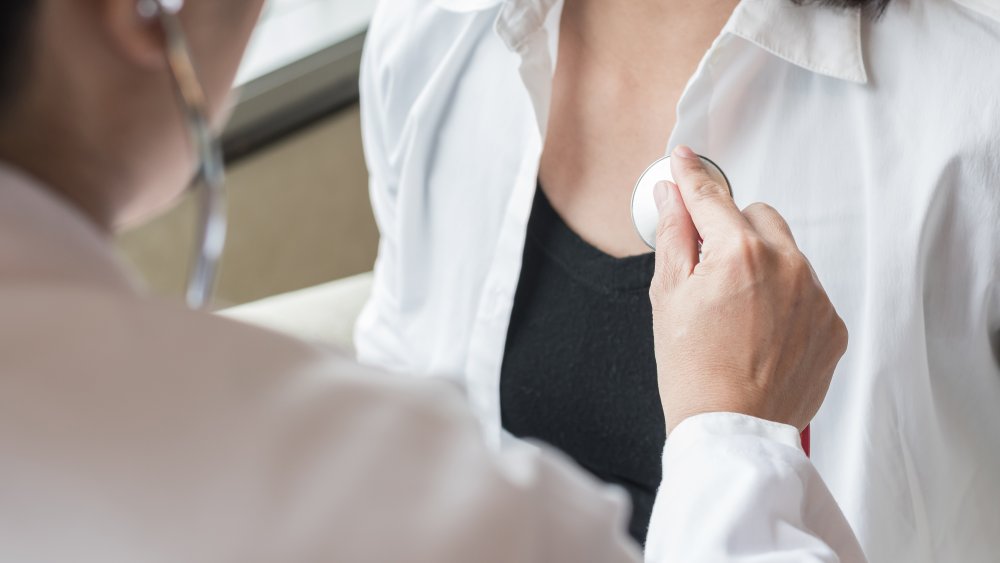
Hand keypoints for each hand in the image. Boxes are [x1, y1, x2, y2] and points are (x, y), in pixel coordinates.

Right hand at [651, 146, 847, 432]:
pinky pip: (807, 291)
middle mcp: (788, 266)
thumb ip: (673, 233)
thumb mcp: (668, 295)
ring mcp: (816, 297)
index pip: (711, 196)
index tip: (684, 162)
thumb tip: (669, 194)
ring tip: (736, 313)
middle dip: (734, 230)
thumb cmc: (692, 370)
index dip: (691, 176)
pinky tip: (760, 333)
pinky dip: (785, 301)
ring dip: (762, 265)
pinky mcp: (831, 326)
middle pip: (759, 216)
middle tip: (709, 269)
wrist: (731, 430)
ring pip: (787, 254)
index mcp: (741, 253)